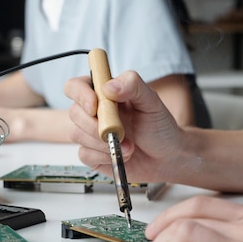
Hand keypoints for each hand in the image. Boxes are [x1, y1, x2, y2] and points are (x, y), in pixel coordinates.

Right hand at [65, 70, 186, 182]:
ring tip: (129, 146)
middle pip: (74, 112)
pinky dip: (103, 156)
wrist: (167, 156)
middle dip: (95, 124)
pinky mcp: (92, 154)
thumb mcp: (151, 101)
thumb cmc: (160, 126)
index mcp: (104, 93)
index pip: (76, 86)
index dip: (80, 94)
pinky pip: (84, 154)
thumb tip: (109, 86)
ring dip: (103, 142)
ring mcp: (91, 133)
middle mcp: (94, 112)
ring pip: (77, 134)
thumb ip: (133, 85)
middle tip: (120, 131)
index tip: (95, 106)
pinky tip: (122, 155)